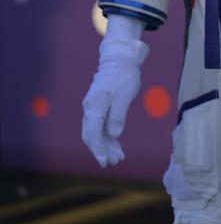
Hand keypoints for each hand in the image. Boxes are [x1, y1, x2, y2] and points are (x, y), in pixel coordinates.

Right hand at [81, 17, 148, 166]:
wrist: (120, 61)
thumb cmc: (124, 76)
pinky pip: (100, 127)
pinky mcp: (99, 109)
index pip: (92, 131)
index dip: (98, 148)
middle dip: (101, 150)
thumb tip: (113, 134)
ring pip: (95, 133)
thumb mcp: (126, 94)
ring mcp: (93, 109)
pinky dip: (107, 137)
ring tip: (118, 157)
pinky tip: (116, 146)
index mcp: (95, 104)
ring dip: (105, 146)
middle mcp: (90, 108)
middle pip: (91, 135)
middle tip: (114, 162)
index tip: (104, 161)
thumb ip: (118, 114)